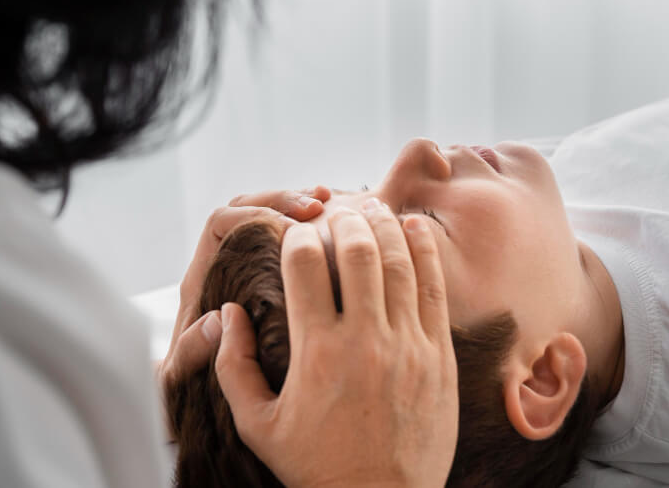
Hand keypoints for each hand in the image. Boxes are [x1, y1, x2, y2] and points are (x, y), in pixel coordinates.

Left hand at [156, 186, 329, 438]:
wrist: (193, 408)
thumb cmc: (188, 393)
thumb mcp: (183, 379)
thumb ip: (191, 351)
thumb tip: (217, 320)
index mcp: (203, 279)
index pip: (221, 223)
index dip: (252, 217)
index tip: (286, 229)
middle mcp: (226, 266)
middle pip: (249, 207)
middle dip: (282, 200)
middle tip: (315, 207)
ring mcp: (252, 267)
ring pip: (272, 214)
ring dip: (301, 204)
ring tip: (331, 203)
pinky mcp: (277, 275)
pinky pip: (295, 237)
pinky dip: (316, 225)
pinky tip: (340, 227)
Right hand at [215, 200, 458, 487]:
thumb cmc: (316, 467)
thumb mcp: (258, 425)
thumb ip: (233, 367)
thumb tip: (228, 314)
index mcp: (316, 351)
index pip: (304, 265)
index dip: (296, 237)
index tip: (294, 233)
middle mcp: (365, 339)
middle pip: (356, 250)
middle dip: (343, 219)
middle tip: (335, 211)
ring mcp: (408, 344)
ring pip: (398, 261)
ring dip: (383, 225)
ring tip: (372, 206)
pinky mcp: (440, 355)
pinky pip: (435, 288)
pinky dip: (424, 251)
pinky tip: (414, 228)